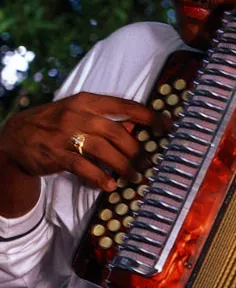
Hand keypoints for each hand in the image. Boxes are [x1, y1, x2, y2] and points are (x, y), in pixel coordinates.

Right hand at [0, 92, 157, 191]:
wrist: (17, 135)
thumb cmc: (56, 124)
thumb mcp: (79, 113)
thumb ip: (106, 119)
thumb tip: (136, 127)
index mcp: (88, 101)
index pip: (125, 105)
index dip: (149, 116)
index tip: (167, 126)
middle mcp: (79, 115)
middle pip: (118, 132)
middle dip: (137, 150)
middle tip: (148, 163)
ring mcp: (67, 135)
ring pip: (104, 151)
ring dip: (124, 167)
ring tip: (135, 177)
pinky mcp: (57, 154)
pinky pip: (84, 167)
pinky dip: (100, 177)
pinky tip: (110, 185)